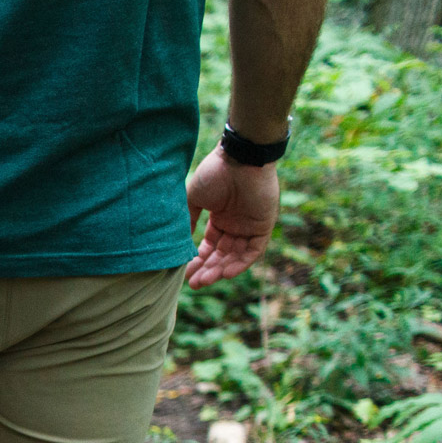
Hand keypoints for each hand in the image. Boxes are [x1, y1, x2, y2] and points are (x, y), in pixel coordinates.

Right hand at [184, 149, 279, 288]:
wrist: (240, 158)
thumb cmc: (215, 173)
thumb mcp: (194, 199)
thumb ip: (188, 221)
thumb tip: (178, 243)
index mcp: (220, 218)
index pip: (210, 246)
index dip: (198, 261)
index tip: (185, 273)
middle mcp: (235, 224)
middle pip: (221, 255)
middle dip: (207, 270)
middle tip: (193, 284)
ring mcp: (250, 226)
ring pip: (235, 256)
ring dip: (220, 270)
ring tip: (204, 281)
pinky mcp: (263, 225)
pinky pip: (253, 250)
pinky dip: (241, 263)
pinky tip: (224, 273)